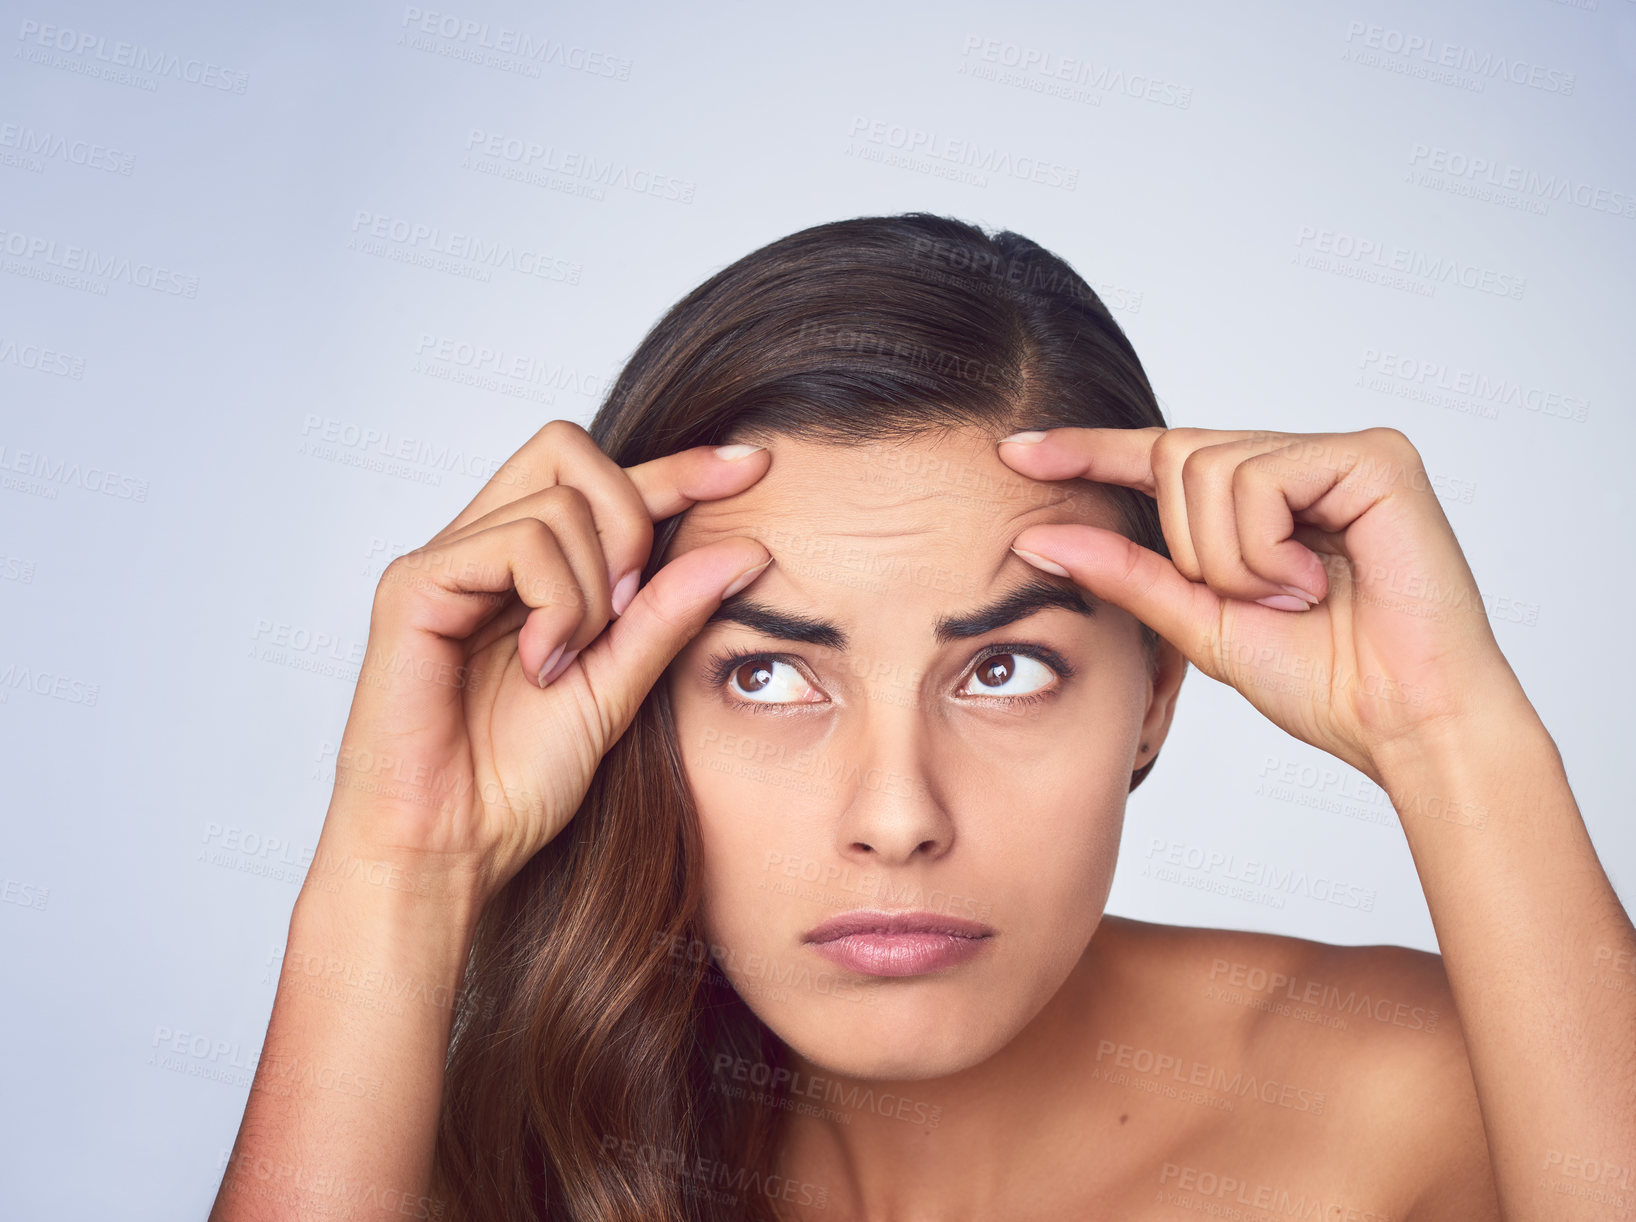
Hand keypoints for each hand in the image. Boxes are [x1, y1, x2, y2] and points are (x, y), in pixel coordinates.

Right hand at [320, 420, 772, 908]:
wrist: (453, 848)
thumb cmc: (515, 782)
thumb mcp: (620, 685)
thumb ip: (671, 614)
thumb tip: (747, 549)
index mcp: (528, 569)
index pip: (606, 481)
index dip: (681, 466)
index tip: (756, 465)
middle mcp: (482, 548)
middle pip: (570, 450)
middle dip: (631, 513)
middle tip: (632, 605)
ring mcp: (445, 560)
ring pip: (557, 500)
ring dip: (594, 587)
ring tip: (569, 661)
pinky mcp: (415, 583)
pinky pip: (516, 541)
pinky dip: (556, 602)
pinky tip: (542, 663)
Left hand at [997, 426, 1520, 781]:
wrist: (1402, 725)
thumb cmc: (1323, 681)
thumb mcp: (1198, 622)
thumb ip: (1126, 573)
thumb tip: (1038, 537)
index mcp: (1256, 501)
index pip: (1156, 458)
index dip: (1086, 452)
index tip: (1013, 452)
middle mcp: (1296, 462)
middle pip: (1174, 458)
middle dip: (1191, 549)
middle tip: (1261, 602)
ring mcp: (1336, 452)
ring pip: (1208, 469)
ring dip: (1231, 559)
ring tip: (1295, 597)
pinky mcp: (1373, 456)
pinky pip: (1261, 478)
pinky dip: (1266, 547)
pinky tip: (1316, 580)